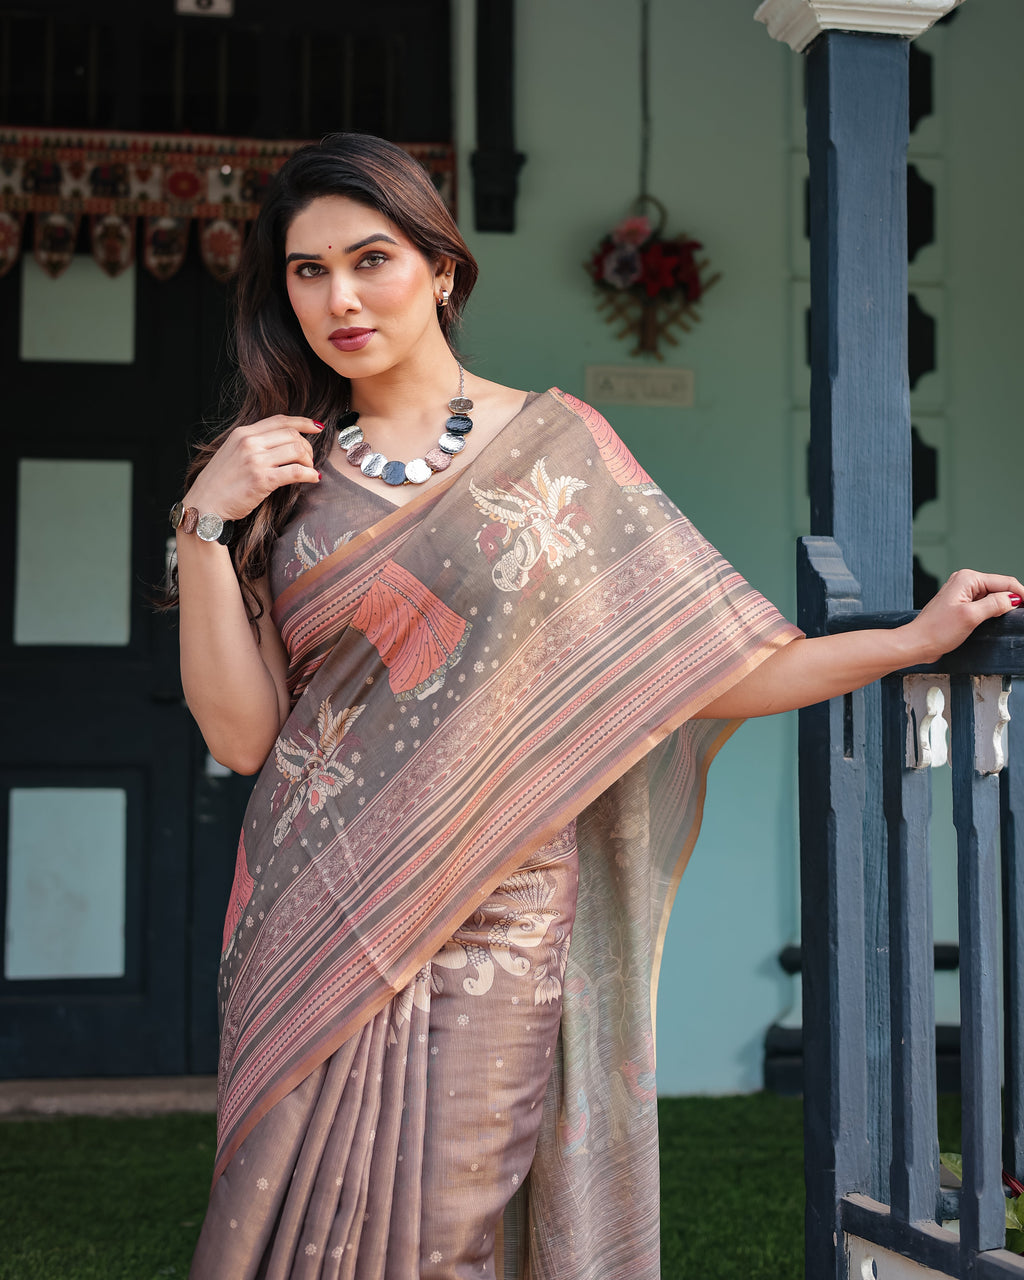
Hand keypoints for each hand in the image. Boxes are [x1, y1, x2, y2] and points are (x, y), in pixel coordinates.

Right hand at [184, 415, 322, 519]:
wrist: (204, 505)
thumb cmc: (219, 484)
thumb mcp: (232, 453)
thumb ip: (253, 445)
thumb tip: (281, 444)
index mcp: (242, 434)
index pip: (280, 420)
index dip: (303, 422)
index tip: (317, 427)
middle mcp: (249, 442)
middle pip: (292, 434)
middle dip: (307, 447)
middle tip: (309, 460)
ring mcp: (255, 460)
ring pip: (297, 450)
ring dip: (309, 461)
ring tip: (308, 471)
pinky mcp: (262, 479)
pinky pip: (296, 471)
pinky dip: (310, 474)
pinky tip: (313, 479)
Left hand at [905, 569, 1023, 663]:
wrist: (917, 643)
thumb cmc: (937, 630)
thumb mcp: (971, 616)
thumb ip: (995, 604)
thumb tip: (1014, 598)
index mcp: (968, 579)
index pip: (1004, 582)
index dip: (1021, 593)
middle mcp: (965, 582)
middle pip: (1000, 587)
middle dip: (1013, 599)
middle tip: (1021, 615)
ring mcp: (962, 593)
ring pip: (993, 596)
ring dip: (1003, 606)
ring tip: (1012, 617)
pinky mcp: (961, 605)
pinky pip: (984, 604)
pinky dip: (994, 610)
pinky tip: (997, 619)